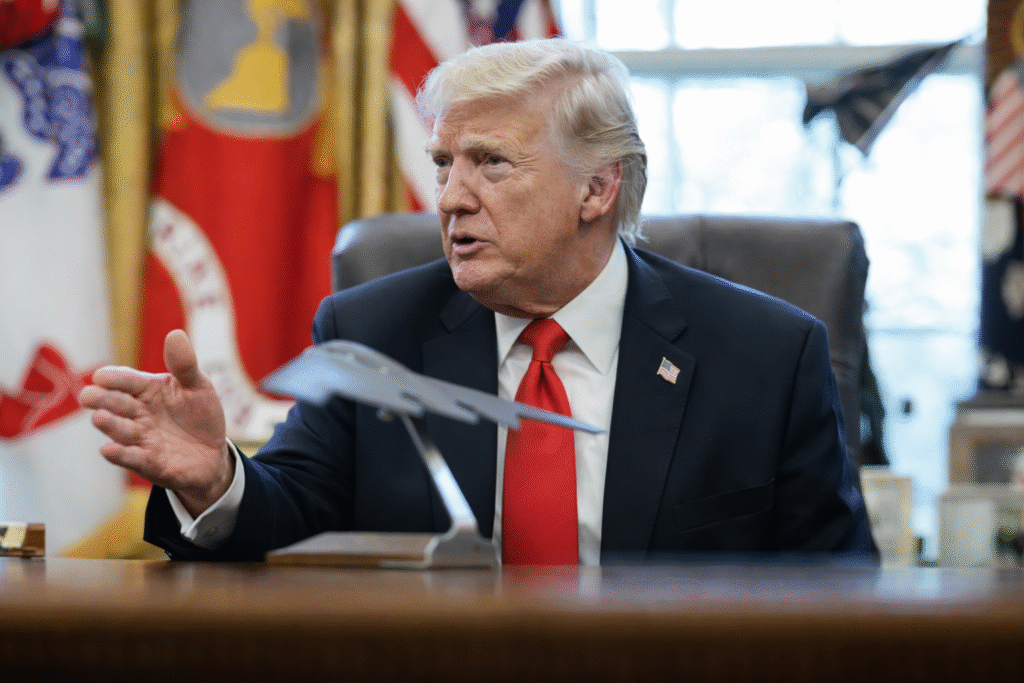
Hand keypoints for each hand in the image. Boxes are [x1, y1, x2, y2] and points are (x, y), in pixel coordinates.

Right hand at [78, 329, 232, 517]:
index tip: (101, 376)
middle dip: (102, 400)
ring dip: (109, 425)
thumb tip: (175, 334)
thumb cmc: (200, 415)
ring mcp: (141, 438)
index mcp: (148, 390)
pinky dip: (120, 454)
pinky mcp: (149, 463)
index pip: (128, 381)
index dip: (115, 378)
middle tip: (88, 395)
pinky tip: (108, 450)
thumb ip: (185, 365)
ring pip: (121, 430)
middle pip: (117, 404)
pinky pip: (132, 458)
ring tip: (99, 417)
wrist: (212, 454)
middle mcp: (138, 413)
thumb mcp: (198, 387)